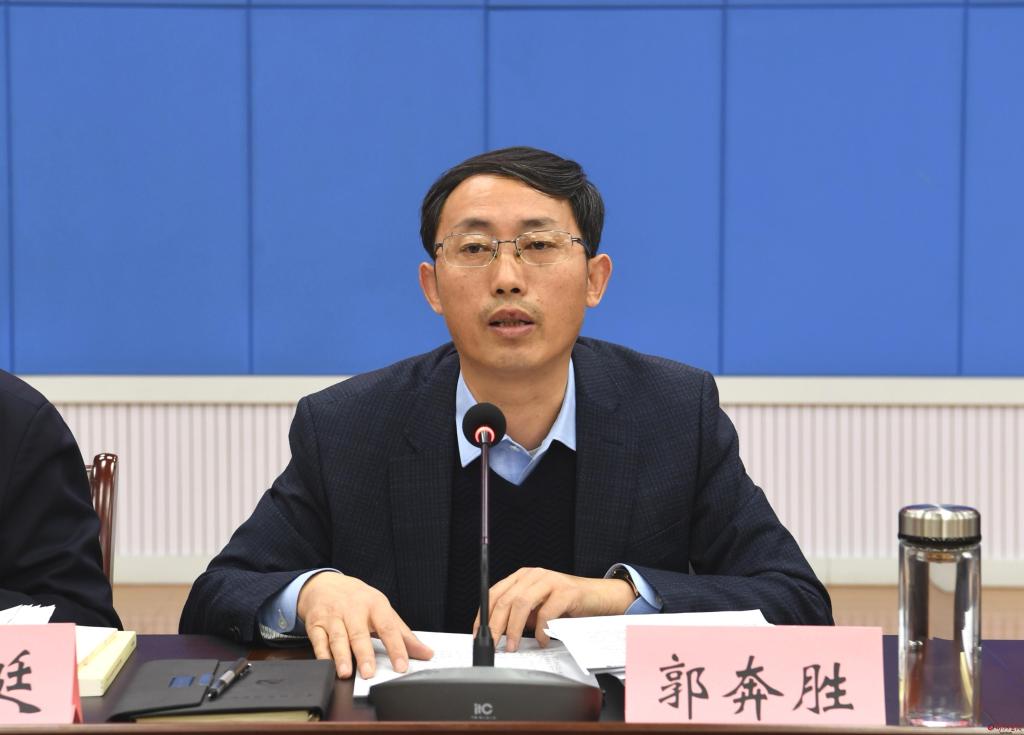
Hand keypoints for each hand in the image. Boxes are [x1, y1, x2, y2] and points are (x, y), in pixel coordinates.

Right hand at [297, 571, 432, 678]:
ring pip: (337, 638)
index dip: (396, 648)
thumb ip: (403, 634)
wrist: (325, 584)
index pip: (388, 628)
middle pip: (359, 634)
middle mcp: (353, 610)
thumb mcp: (383, 610)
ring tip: (346, 672)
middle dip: (364, 654)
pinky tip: (328, 665)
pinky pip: (318, 641)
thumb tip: (426, 653)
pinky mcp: (315, 624)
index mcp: (375, 605)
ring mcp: (333, 617)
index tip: (402, 666)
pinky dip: (322, 654)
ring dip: (341, 656)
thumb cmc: (358, 600)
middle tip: (369, 673)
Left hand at [473, 567, 635, 651]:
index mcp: (522, 577)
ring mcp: (550, 580)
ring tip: (513, 645)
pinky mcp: (566, 591)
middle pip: (506, 599)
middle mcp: (534, 575)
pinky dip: (541, 630)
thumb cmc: (566, 604)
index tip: (480, 634)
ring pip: (521, 603)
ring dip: (514, 628)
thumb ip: (520, 616)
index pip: (495, 593)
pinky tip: (542, 641)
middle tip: (494, 644)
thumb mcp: (537, 608)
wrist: (597, 597)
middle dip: (496, 625)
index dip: (484, 615)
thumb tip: (499, 634)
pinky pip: (546, 612)